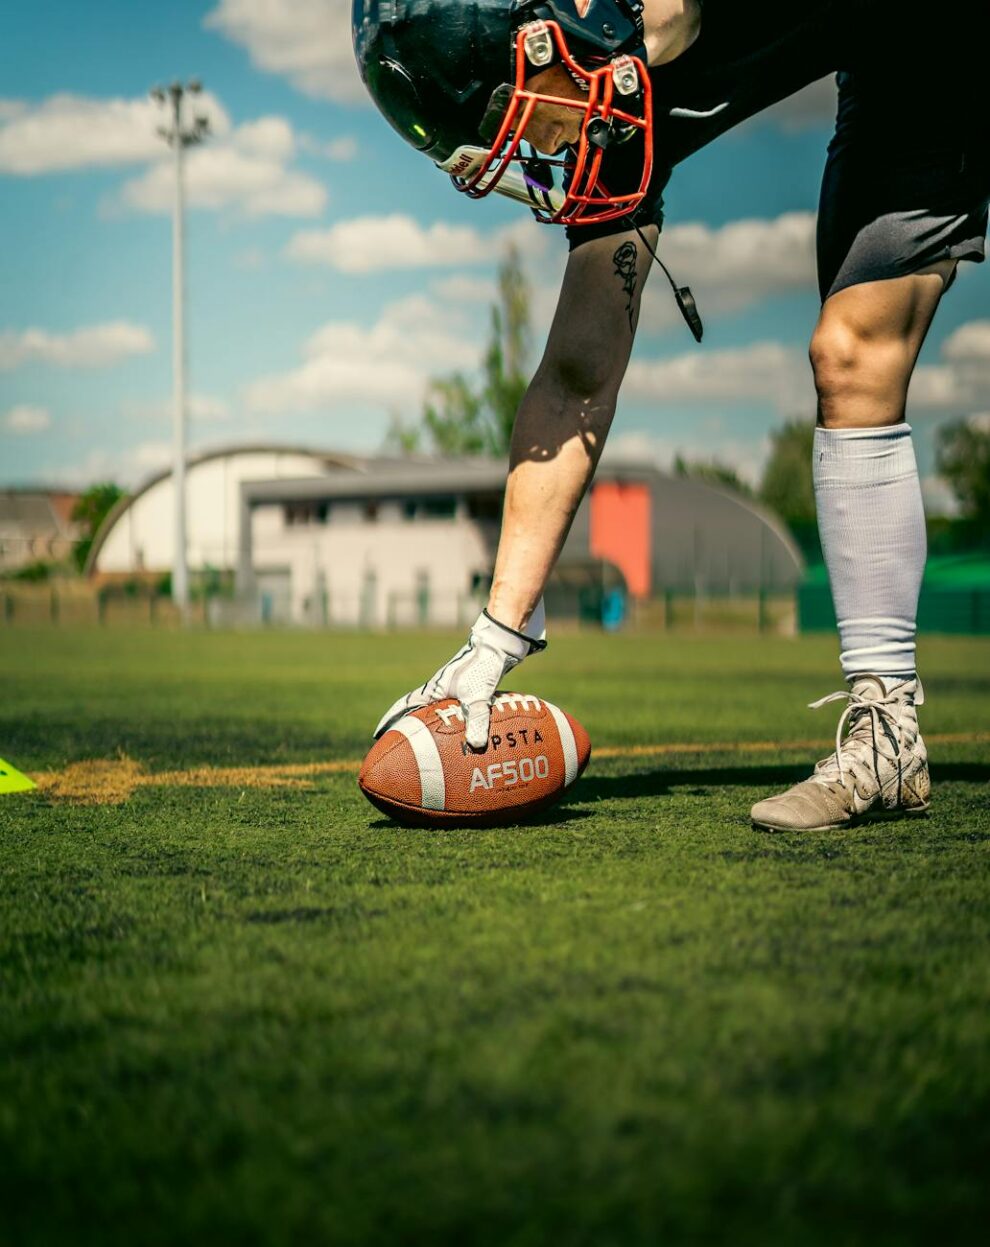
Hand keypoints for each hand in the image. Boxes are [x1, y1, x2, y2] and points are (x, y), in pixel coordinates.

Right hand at [373, 603, 546, 748]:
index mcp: (433, 689)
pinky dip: (452, 723)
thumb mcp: (478, 695)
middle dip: (407, 728)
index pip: (404, 706)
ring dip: (429, 726)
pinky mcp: (467, 688)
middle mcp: (438, 689)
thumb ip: (476, 720)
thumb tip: (475, 745)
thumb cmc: (482, 666)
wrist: (497, 646)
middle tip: (400, 746)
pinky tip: (461, 734)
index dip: (390, 720)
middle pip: (415, 711)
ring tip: (428, 746)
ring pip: (434, 712)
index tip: (378, 735)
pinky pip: (453, 710)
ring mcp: (452, 688)